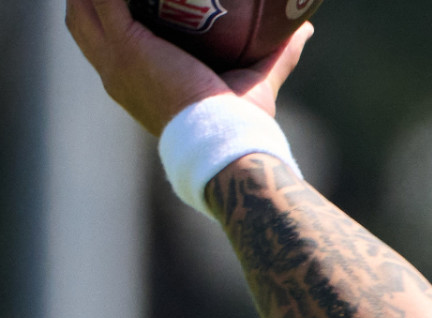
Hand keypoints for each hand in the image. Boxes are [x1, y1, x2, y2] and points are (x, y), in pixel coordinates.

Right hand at [65, 0, 312, 135]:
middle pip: (81, 19)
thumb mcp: (255, 80)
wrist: (227, 144)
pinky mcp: (128, 48)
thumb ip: (278, 53)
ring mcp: (117, 61)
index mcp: (133, 83)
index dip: (103, 12)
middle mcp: (116, 74)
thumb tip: (304, 29)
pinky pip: (104, 0)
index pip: (101, 40)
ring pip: (83, 8)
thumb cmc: (241, 123)